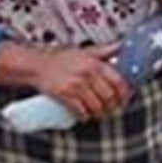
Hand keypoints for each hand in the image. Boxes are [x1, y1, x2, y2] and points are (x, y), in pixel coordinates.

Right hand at [13, 43, 131, 121]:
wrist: (36, 65)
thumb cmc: (62, 59)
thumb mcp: (86, 52)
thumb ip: (105, 50)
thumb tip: (123, 46)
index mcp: (96, 63)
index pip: (119, 82)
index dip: (124, 94)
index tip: (124, 99)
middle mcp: (87, 74)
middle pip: (109, 97)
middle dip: (112, 106)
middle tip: (111, 109)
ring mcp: (76, 85)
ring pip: (96, 106)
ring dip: (99, 113)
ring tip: (98, 113)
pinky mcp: (64, 95)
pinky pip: (80, 110)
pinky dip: (85, 116)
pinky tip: (85, 116)